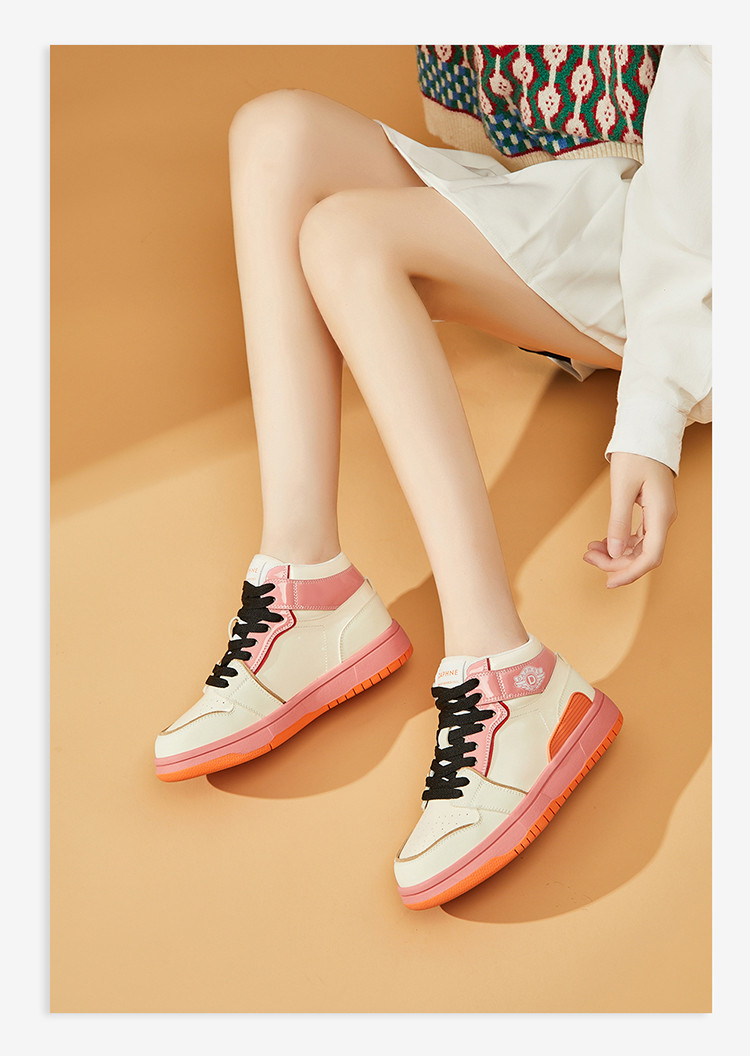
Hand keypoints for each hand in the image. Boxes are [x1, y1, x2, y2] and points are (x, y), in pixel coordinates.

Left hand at [583, 452, 676, 587]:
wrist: (646, 434)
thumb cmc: (635, 455)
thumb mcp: (621, 489)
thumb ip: (618, 522)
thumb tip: (615, 553)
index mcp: (660, 515)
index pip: (650, 557)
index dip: (629, 574)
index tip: (608, 583)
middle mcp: (663, 519)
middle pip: (642, 556)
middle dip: (615, 563)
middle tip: (587, 556)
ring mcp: (658, 516)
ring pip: (638, 548)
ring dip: (615, 553)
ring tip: (589, 550)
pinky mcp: (651, 512)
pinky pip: (636, 537)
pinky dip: (618, 542)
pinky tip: (601, 542)